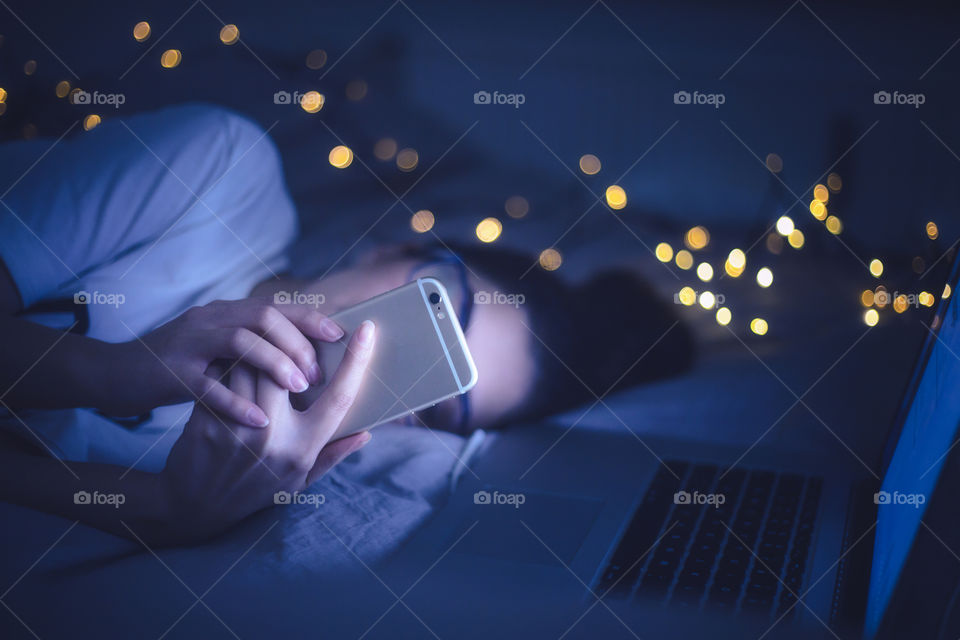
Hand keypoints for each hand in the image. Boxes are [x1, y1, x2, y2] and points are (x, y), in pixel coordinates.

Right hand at [115, 298, 344, 425]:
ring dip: (276, 364)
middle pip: (265, 317)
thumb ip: (254, 345)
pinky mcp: (171, 372)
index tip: (341, 336)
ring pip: (241, 342)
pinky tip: (261, 420)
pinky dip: (237, 402)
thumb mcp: (217, 348)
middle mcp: (211, 320)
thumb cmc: (177, 366)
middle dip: (298, 344)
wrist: (113, 374)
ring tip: (300, 388)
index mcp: (227, 313)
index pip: (278, 307)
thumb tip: (304, 356)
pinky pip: (208, 385)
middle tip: (318, 374)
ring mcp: (190, 343)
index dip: (311, 319)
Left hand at [158, 320, 375, 543]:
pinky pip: (220, 376)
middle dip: (288, 346)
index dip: (357, 360)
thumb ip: (332, 455)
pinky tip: (227, 363)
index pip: (340, 397)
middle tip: (288, 338)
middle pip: (286, 367)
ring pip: (250, 364)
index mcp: (303, 448)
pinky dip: (225, 363)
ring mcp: (237, 429)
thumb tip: (366, 433)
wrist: (194, 508)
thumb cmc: (254, 491)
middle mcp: (273, 438)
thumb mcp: (299, 481)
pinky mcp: (206, 421)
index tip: (367, 329)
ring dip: (255, 350)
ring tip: (257, 346)